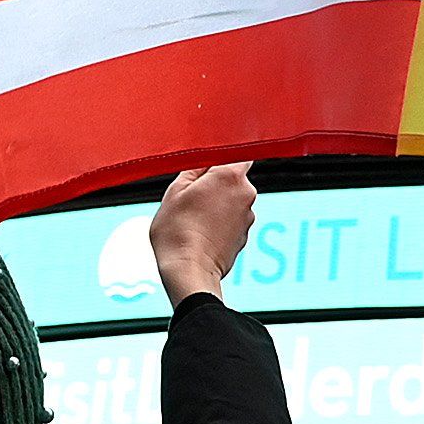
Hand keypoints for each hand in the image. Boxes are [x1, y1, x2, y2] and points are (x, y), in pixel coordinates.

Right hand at [149, 164, 256, 304]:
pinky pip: (232, 221)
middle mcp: (246, 193)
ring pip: (232, 201)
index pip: (237, 153)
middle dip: (215, 184)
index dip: (220, 159)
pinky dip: (220, 224)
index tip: (204, 167)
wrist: (189, 271)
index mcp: (230, 175)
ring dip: (217, 205)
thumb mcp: (174, 191)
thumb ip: (193, 170)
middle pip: (233, 178)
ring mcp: (248, 217)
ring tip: (193, 220)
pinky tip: (201, 234)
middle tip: (190, 197)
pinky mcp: (244, 237)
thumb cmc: (177, 230)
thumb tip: (203, 162)